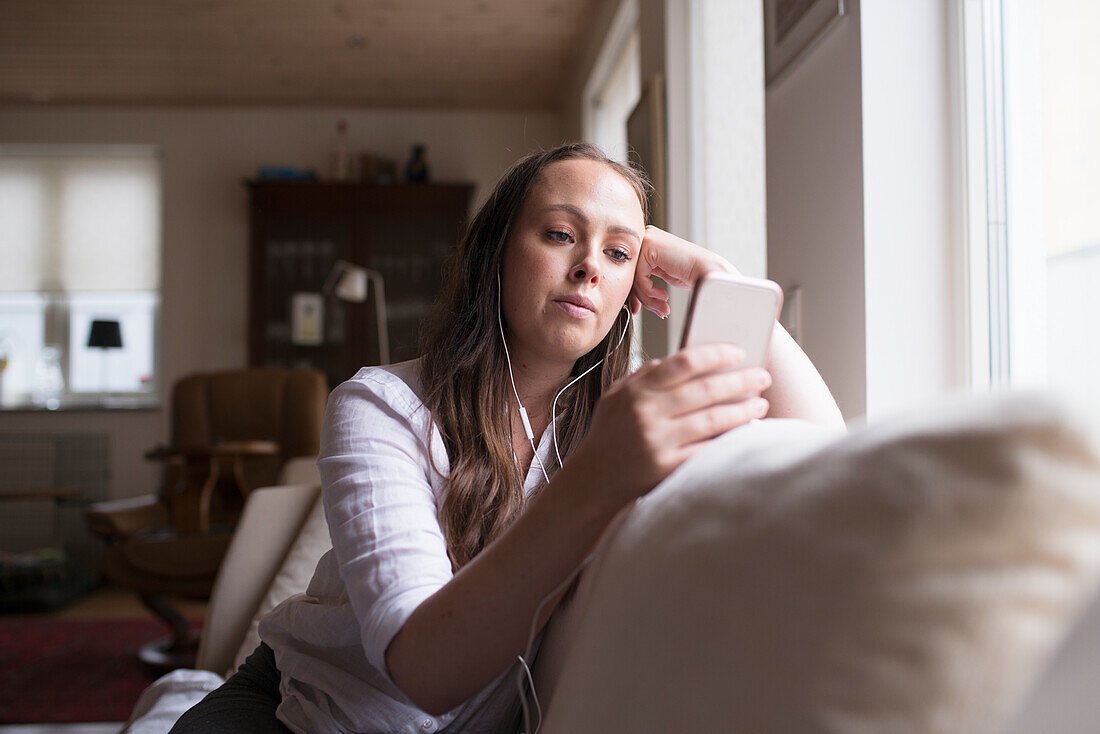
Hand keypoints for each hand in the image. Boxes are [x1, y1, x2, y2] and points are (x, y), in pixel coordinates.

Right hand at [568, 342, 770, 510]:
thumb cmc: (609, 435)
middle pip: (704, 390)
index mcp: (636, 391)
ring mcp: (656, 443)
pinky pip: (707, 452)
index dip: (715, 354)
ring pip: (712, 421)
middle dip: (740, 381)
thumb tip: (685, 359)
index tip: (739, 352)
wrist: (592, 481)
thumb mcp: (617, 396)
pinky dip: (730, 442)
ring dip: (743, 411)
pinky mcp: (665, 469)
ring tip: (760, 404)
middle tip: (762, 377)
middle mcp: (646, 414)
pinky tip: (745, 434)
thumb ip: (646, 376)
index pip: (683, 362)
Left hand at [630, 226, 737, 317]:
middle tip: (656, 311)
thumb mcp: (663, 272)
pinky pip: (639, 278)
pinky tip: (664, 297)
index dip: (635, 293)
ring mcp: (647, 239)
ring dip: (648, 299)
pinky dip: (650, 292)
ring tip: (662, 308)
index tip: (639, 309)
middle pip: (630, 273)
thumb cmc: (693, 274)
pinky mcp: (649, 248)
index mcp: (649, 241)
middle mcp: (647, 236)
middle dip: (642, 297)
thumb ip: (645, 276)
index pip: (631, 270)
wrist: (711, 274)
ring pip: (633, 277)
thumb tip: (628, 292)